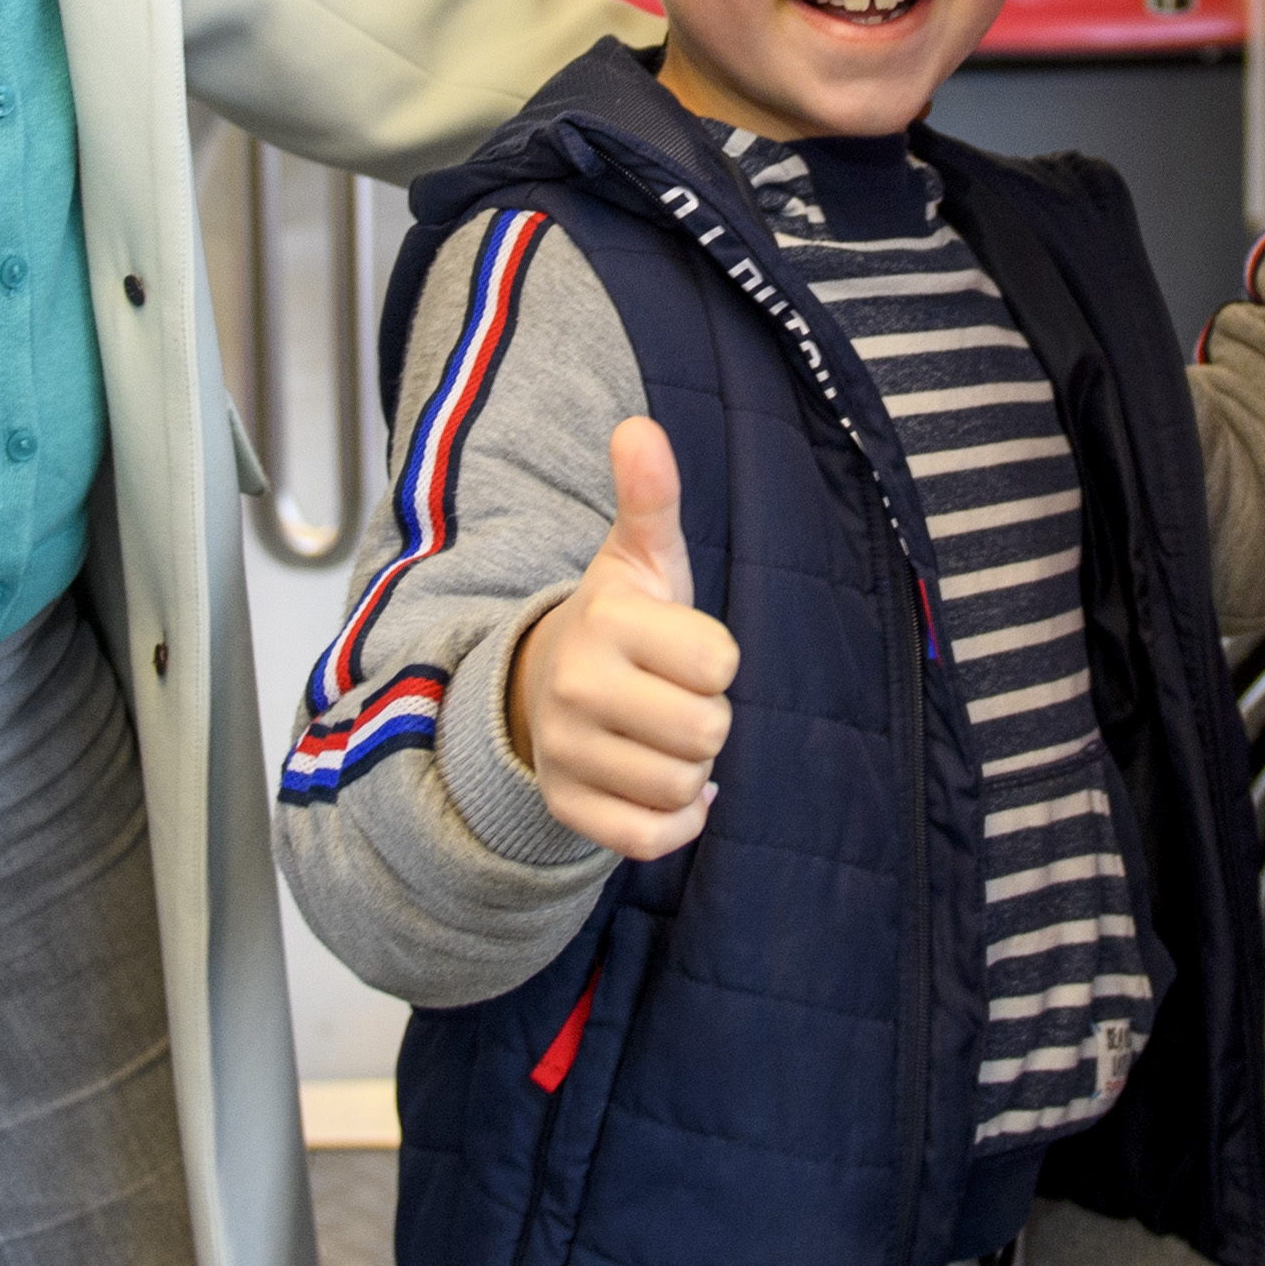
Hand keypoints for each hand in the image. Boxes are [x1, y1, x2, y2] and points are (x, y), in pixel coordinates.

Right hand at [504, 418, 740, 861]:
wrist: (544, 684)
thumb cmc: (621, 620)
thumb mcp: (641, 555)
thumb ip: (650, 495)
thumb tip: (639, 428)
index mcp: (606, 621)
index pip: (720, 661)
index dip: (718, 658)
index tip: (685, 648)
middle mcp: (576, 689)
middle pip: (707, 731)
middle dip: (708, 717)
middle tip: (673, 694)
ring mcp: (566, 753)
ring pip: (683, 786)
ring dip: (690, 768)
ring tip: (660, 734)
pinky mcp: (566, 808)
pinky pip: (652, 838)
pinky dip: (675, 820)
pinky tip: (664, 785)